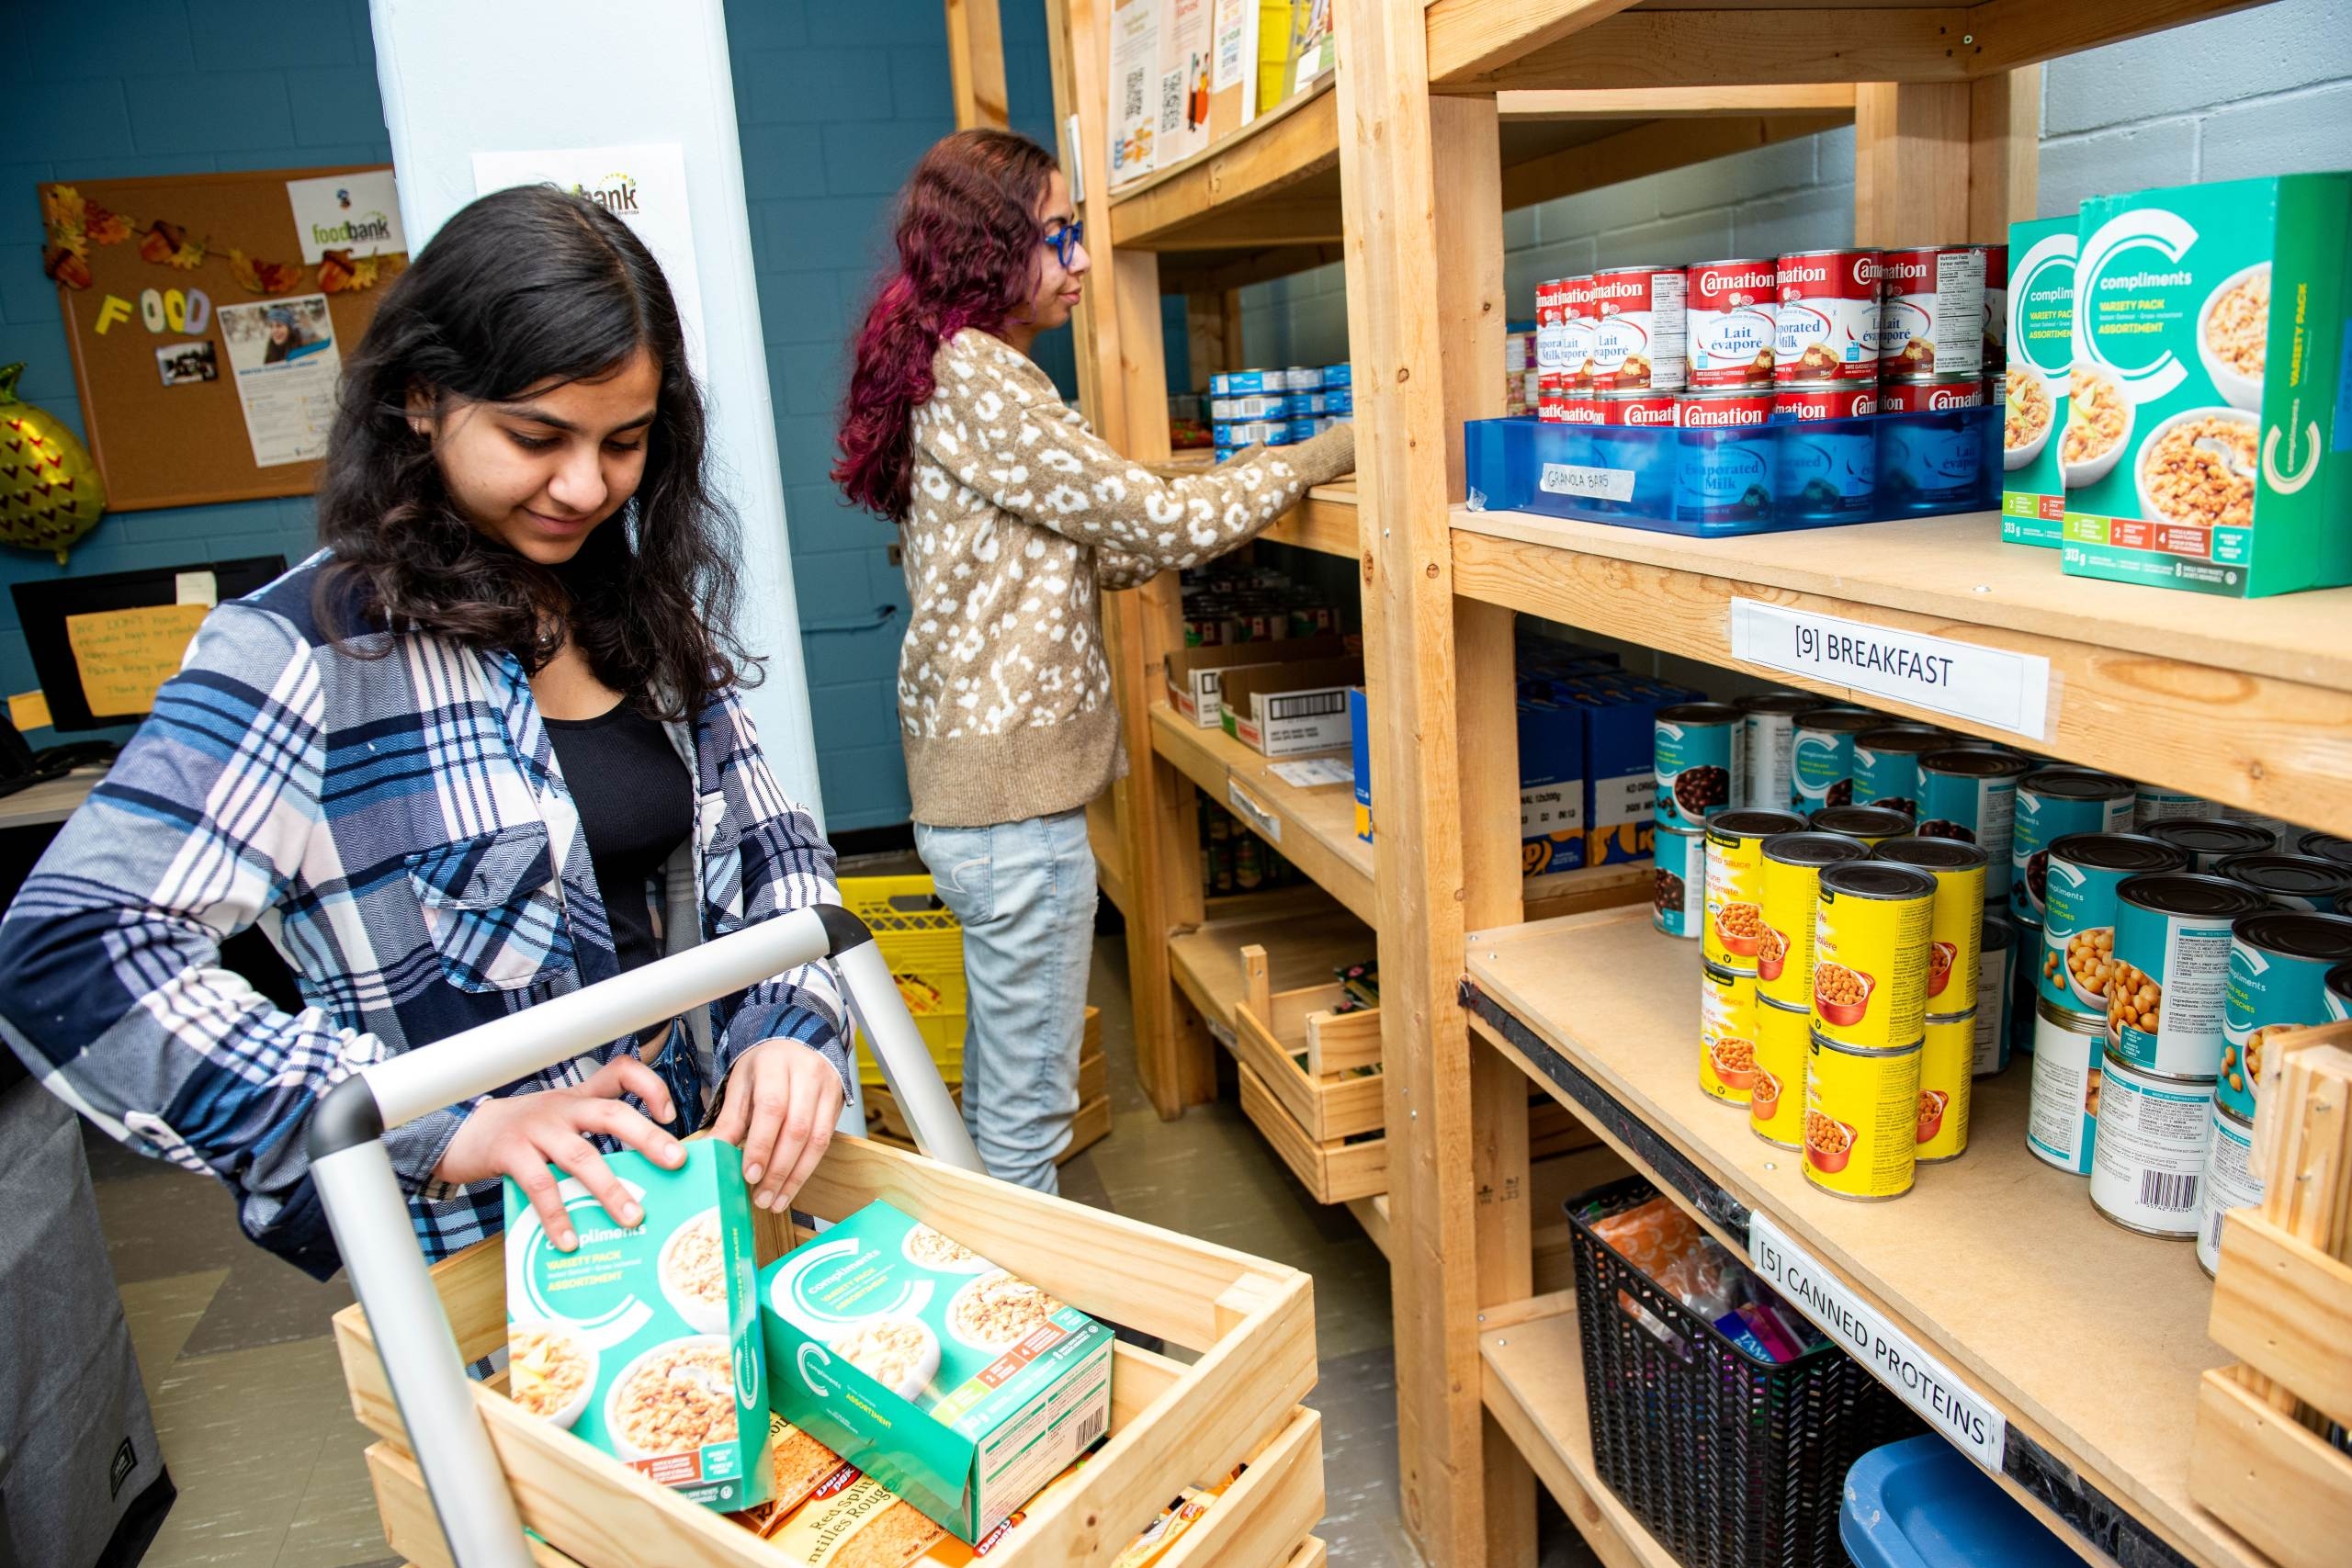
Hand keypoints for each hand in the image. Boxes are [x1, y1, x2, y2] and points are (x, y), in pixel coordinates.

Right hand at [435, 1056, 683, 1250]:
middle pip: (612, 1114)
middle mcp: (562, 1107)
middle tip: (676, 1161)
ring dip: (610, 1188)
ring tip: (632, 1218)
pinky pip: (541, 1186)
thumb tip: (638, 1184)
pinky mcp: (511, 1153)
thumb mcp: (560, 1122)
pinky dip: (557, 1216)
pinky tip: (569, 1240)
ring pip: (581, 1156)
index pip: (620, 1072)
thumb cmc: (523, 1133)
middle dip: (647, 1137)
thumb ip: (593, 1140)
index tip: (668, 1113)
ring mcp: (537, 1129)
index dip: (649, 1086)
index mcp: (579, 1098)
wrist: (462, 1134)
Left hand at [711, 1038, 842, 1211]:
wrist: (800, 1039)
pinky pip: (826, 1141)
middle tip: (761, 1197)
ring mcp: (827, 1088)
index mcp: (775, 1065)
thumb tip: (712, 1152)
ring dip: (795, 1176)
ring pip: (816, 1139)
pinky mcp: (838, 1102)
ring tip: (776, 1200)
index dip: (761, 1144)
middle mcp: (806, 1075)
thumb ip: (731, 1118)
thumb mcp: (742, 1083)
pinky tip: (792, 1185)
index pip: (771, 1108)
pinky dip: (808, 1167)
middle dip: (778, 1169)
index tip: (749, 1175)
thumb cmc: (766, 1063)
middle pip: (796, 1128)